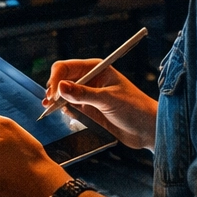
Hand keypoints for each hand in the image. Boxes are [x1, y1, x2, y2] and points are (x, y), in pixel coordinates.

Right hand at [43, 58, 157, 150]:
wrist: (147, 129)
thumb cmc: (134, 108)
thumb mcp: (108, 100)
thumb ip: (83, 94)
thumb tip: (60, 87)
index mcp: (96, 68)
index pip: (67, 67)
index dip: (56, 78)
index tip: (53, 94)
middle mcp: (90, 79)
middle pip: (62, 79)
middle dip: (54, 89)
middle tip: (49, 103)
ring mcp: (89, 94)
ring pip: (64, 93)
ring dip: (56, 99)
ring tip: (49, 108)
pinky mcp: (89, 109)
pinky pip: (70, 106)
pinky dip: (63, 109)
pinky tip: (61, 112)